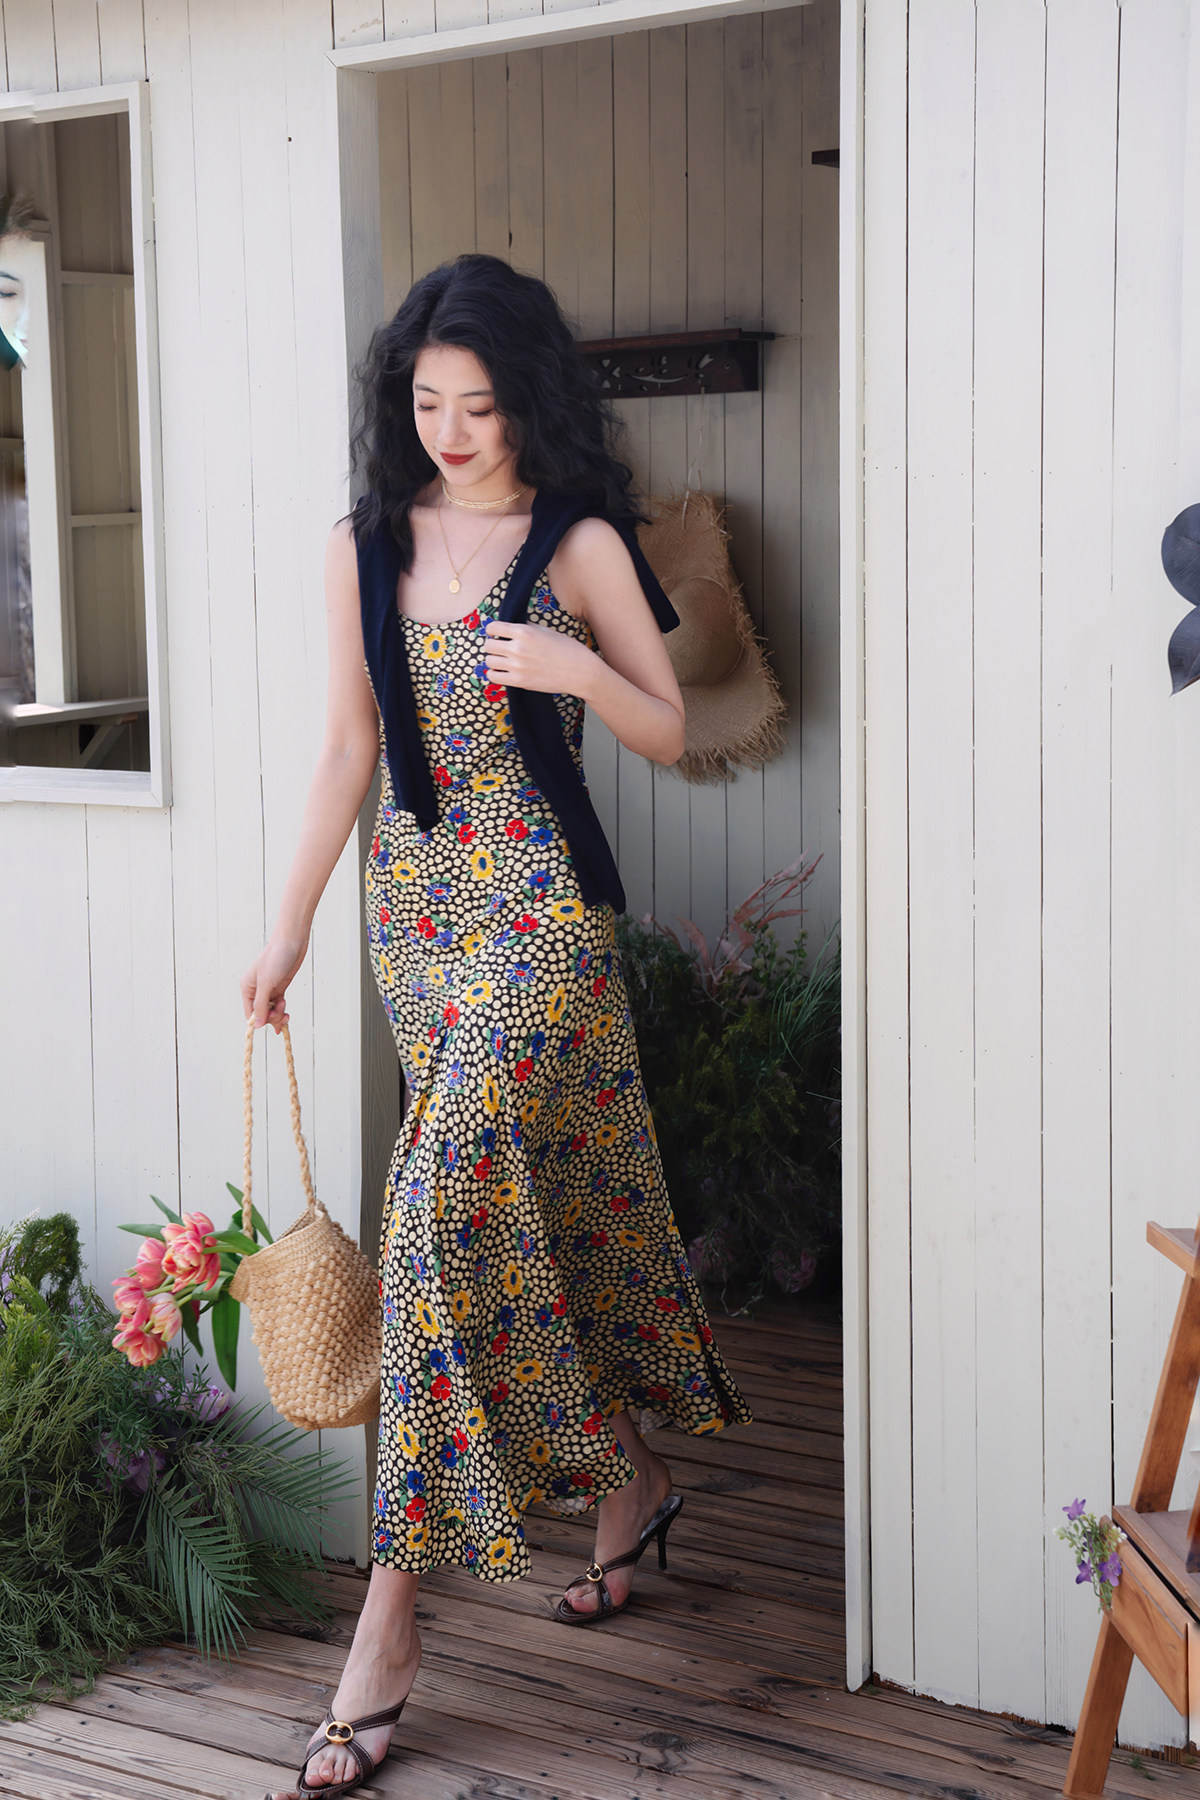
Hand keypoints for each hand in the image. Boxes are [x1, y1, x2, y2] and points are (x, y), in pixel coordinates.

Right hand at [240, 934, 308, 1030]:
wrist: (292, 942)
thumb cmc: (276, 958)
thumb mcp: (267, 982)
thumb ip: (261, 1004)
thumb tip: (257, 1025)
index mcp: (247, 988)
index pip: (249, 1013)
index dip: (259, 1020)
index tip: (270, 1020)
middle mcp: (255, 990)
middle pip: (261, 1014)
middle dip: (272, 1016)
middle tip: (282, 1010)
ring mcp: (268, 990)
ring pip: (271, 1011)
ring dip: (278, 1014)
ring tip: (285, 1006)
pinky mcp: (279, 988)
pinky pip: (278, 1006)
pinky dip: (282, 1012)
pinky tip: (286, 1016)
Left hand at [482, 619, 598, 696]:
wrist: (580, 672)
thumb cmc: (567, 649)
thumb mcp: (547, 631)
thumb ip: (527, 627)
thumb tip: (513, 625)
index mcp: (524, 632)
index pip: (493, 627)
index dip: (493, 630)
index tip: (496, 634)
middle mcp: (518, 648)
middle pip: (488, 645)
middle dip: (493, 645)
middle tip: (500, 648)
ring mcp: (517, 666)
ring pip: (489, 661)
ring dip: (493, 660)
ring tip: (502, 660)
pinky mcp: (519, 682)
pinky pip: (493, 677)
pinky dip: (495, 673)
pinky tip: (503, 671)